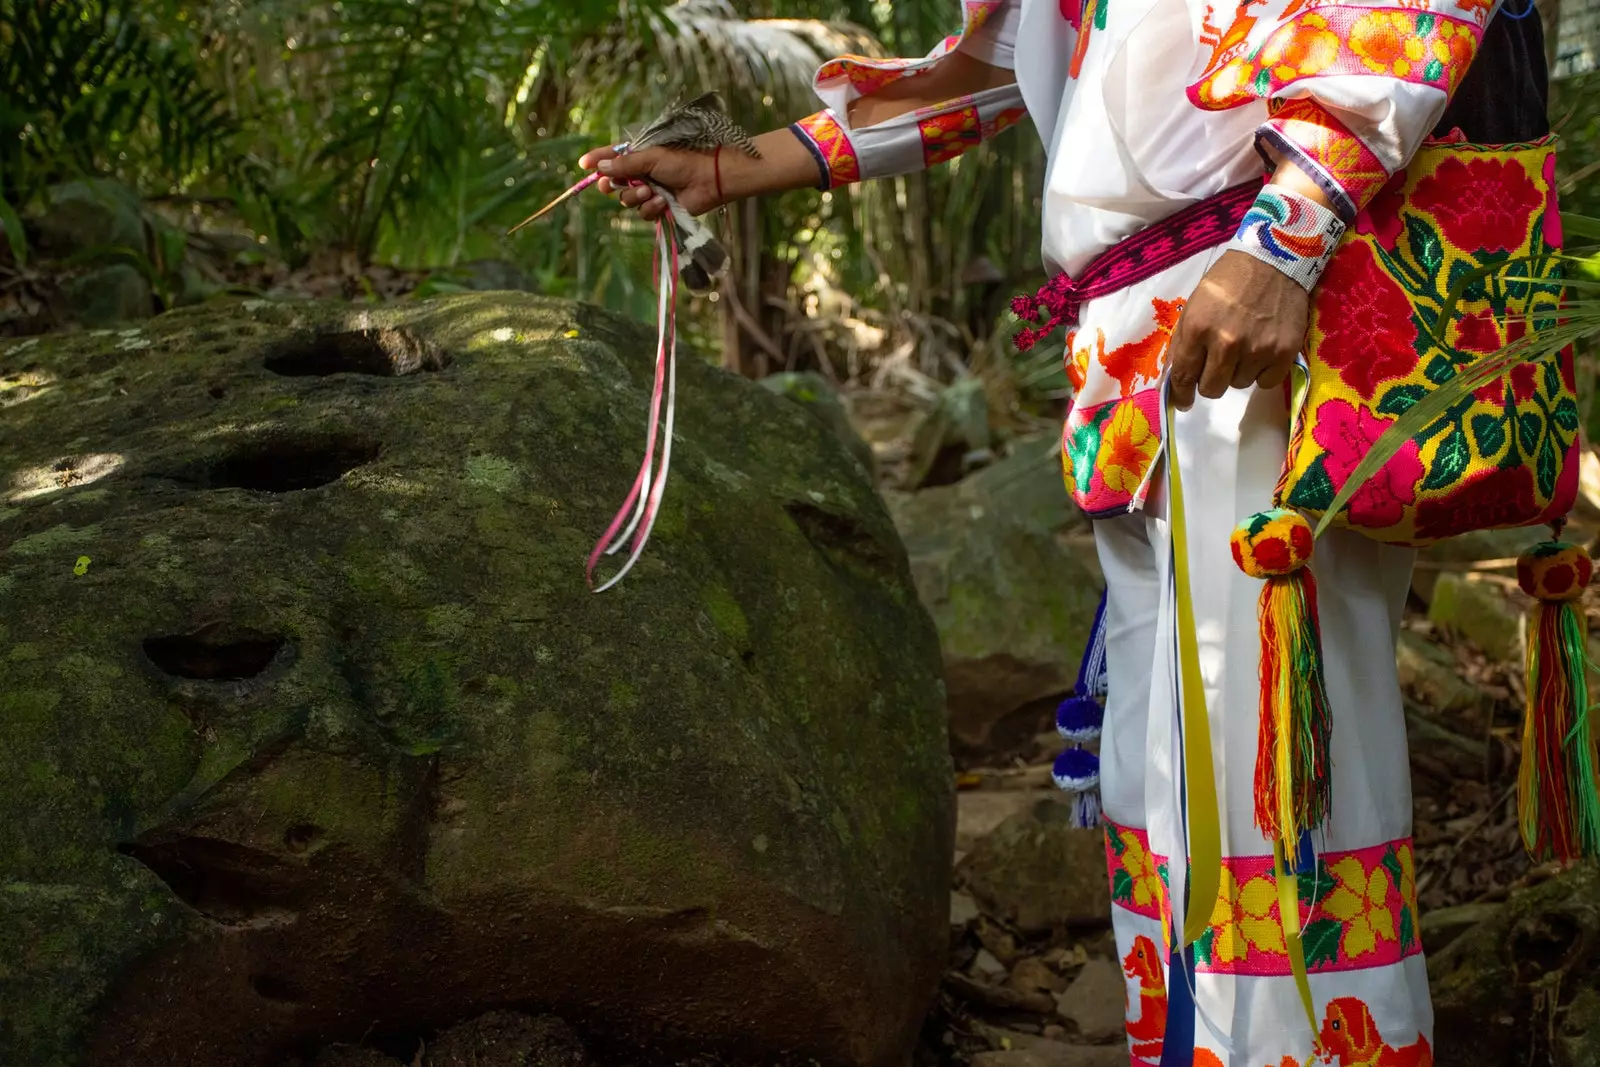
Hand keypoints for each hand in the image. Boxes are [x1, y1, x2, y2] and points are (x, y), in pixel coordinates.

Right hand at [579, 145, 720, 221]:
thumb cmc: (684, 161)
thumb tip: (601, 168)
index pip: (612, 157)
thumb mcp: (651, 157)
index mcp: (640, 155)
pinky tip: (663, 202)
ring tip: (650, 191)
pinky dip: (651, 208)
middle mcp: (642, 174)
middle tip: (609, 185)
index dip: (597, 160)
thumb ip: (625, 164)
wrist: (709, 179)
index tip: (583, 164)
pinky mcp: (660, 208)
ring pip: (627, 201)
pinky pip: (643, 213)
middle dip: (612, 185)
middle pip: (615, 183)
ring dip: (636, 197)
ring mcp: (650, 191)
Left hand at [1166, 250, 1309, 411]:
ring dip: (1237, 371)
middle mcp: (1227, 343)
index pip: (1184, 376)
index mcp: (1198, 329)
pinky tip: (1262, 350)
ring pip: (1238, 384)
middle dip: (1210, 381)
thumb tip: (1175, 379)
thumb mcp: (1194, 306)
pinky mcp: (1284, 353)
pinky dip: (1262, 372)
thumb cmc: (1228, 282)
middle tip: (1217, 365)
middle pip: (1211, 389)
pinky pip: (1265, 382)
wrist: (1274, 260)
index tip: (1183, 402)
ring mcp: (1258, 349)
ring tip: (1244, 344)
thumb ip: (1184, 343)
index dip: (1181, 394)